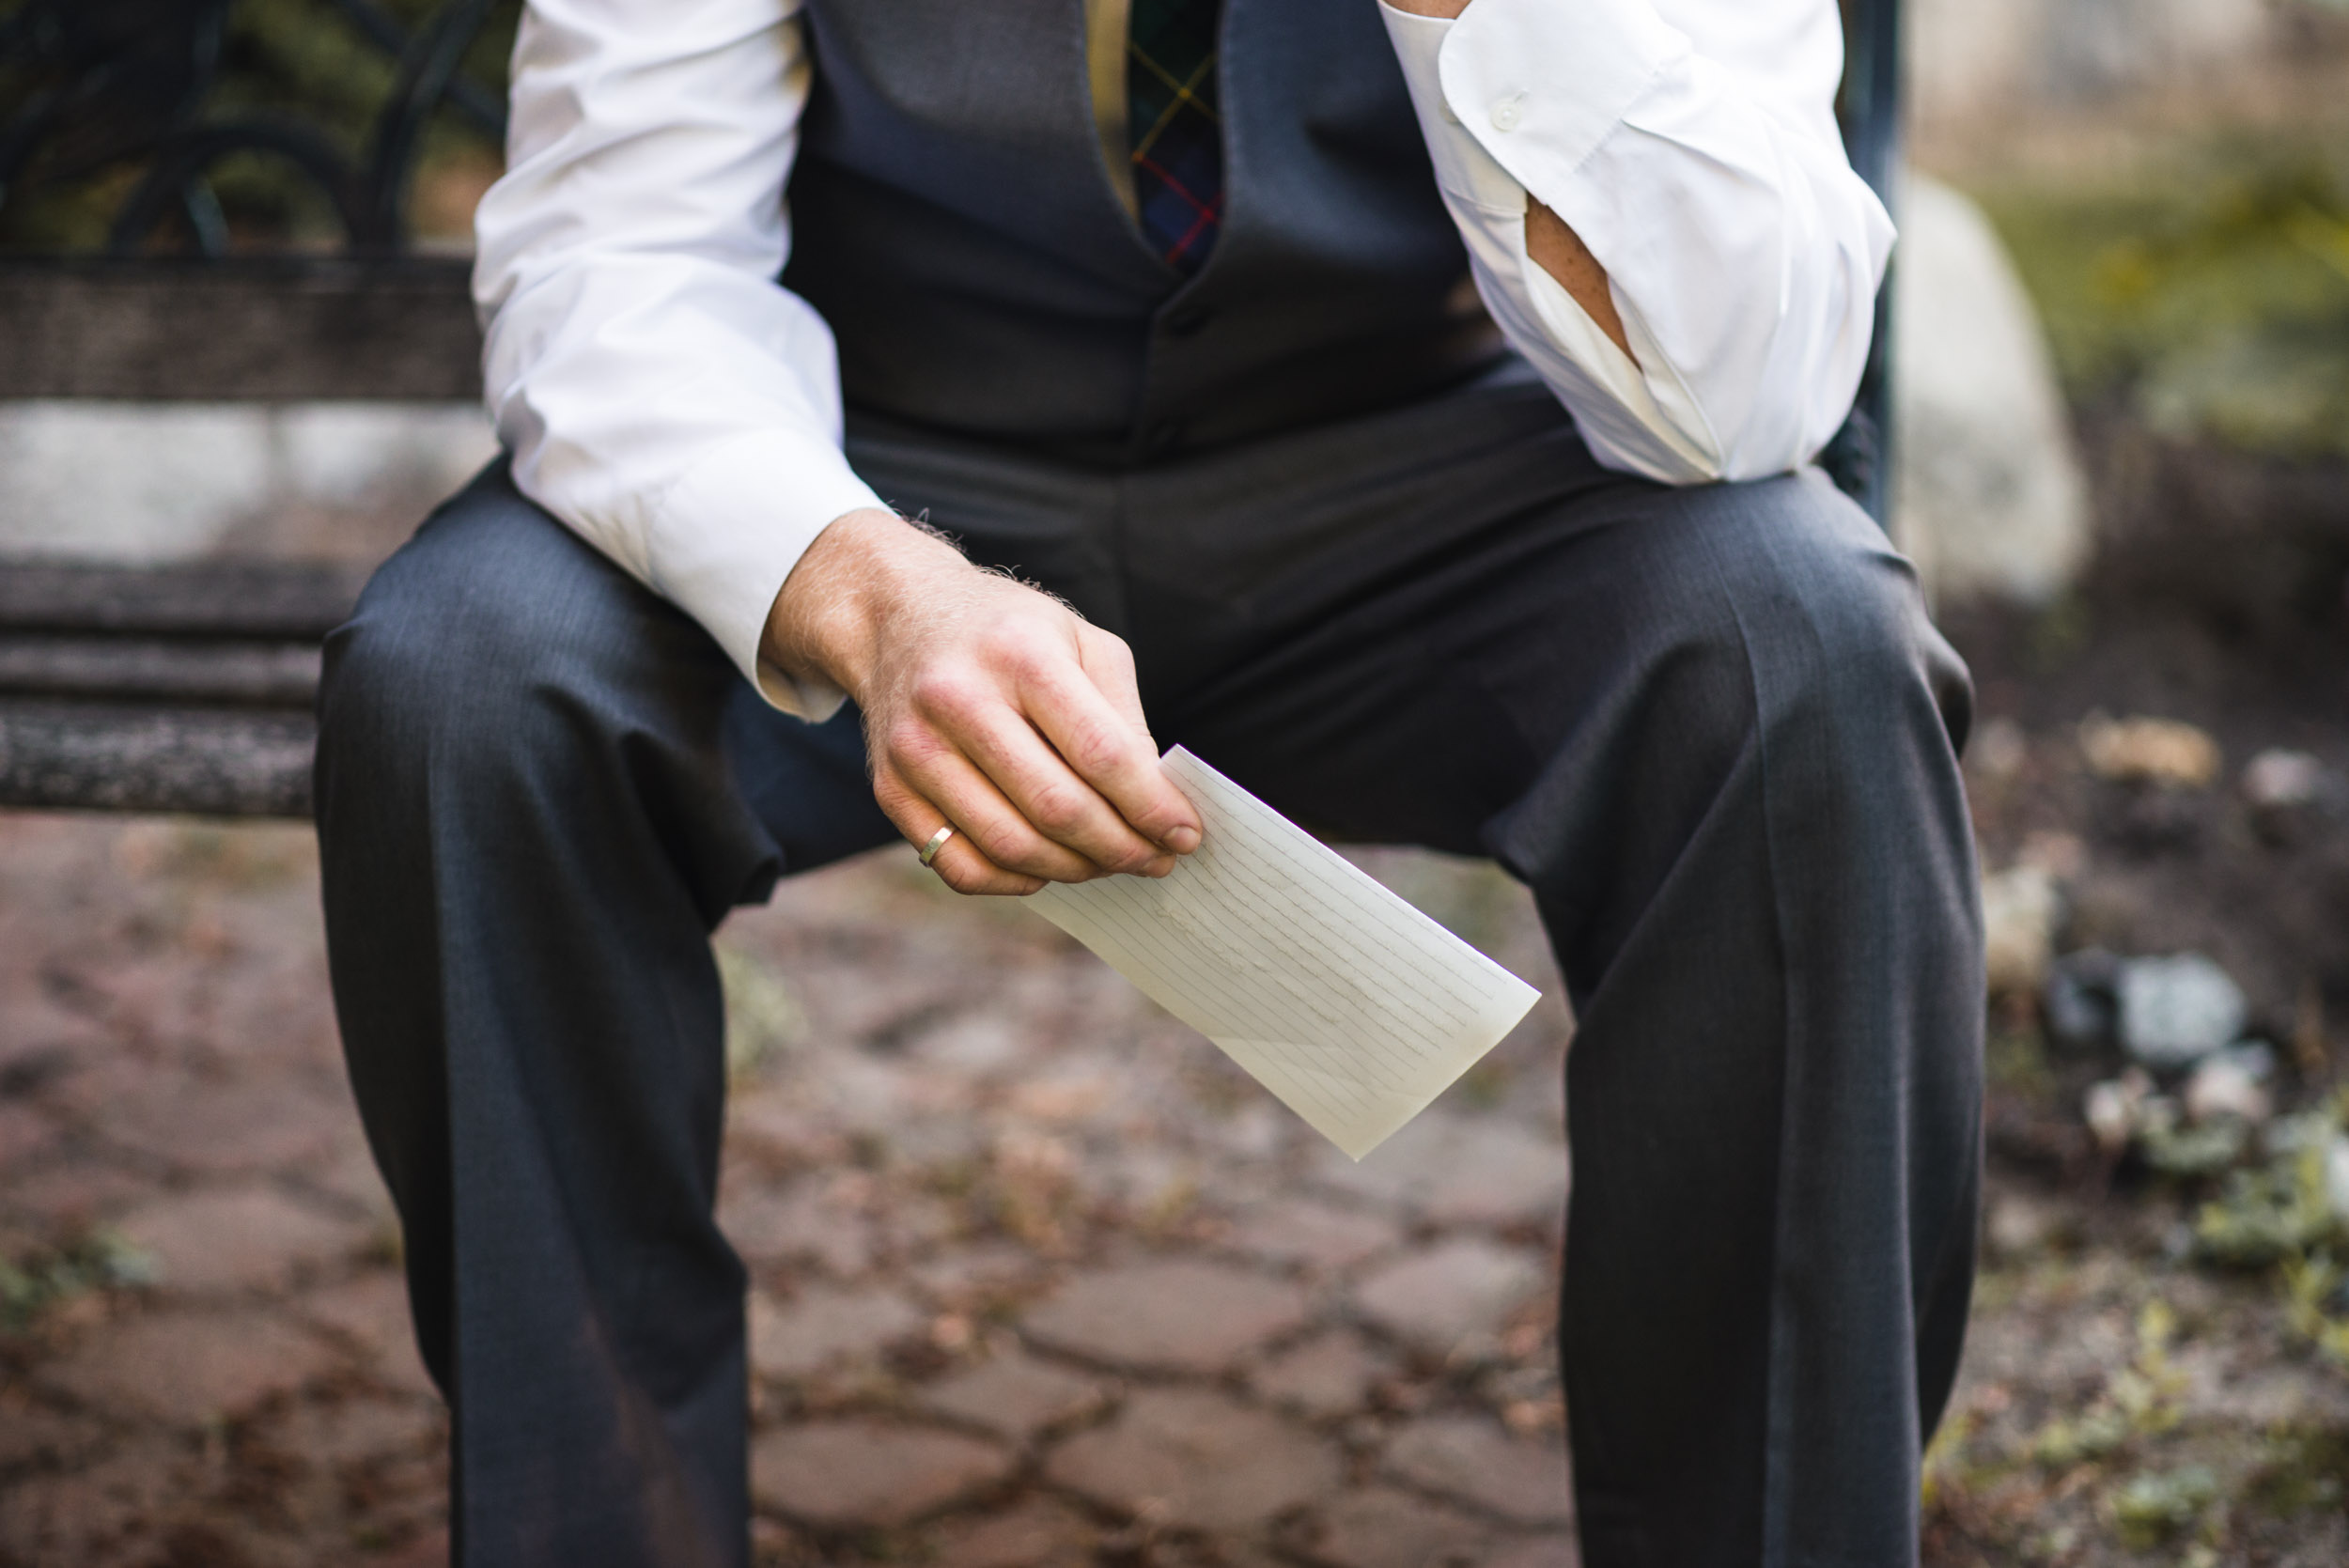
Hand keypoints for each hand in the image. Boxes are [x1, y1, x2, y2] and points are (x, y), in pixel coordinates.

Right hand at [763, 508, 1202, 894]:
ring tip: (1109, 863)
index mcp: (1020, 653)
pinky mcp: (890, 789)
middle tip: (1156, 860)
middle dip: (1121, 848)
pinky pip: (961, 865)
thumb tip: (1155, 807)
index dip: (1152, 807)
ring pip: (1011, 846)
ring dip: (1075, 870)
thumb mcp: (1081, 641)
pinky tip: (1048, 866)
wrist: (897, 615)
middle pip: (1057, 807)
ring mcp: (915, 749)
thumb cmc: (1009, 633)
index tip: (1186, 834)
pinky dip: (1016, 881)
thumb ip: (1122, 720)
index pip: (1101, 753)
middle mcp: (958, 699)